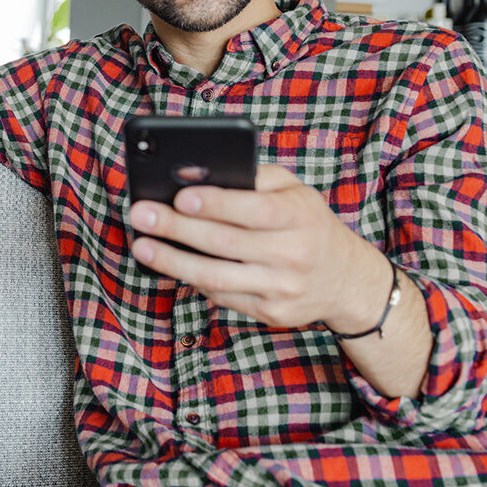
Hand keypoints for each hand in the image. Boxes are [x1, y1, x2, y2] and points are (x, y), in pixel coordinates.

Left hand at [126, 165, 391, 331]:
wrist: (345, 278)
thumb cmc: (307, 223)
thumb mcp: (295, 190)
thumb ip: (253, 177)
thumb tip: (196, 173)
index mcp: (300, 216)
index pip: (254, 209)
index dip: (215, 204)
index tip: (180, 197)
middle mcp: (294, 255)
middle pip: (225, 243)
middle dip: (177, 229)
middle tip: (141, 215)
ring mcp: (282, 289)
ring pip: (217, 277)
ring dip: (172, 262)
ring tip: (141, 246)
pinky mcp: (270, 313)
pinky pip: (222, 296)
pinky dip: (191, 280)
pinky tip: (168, 265)